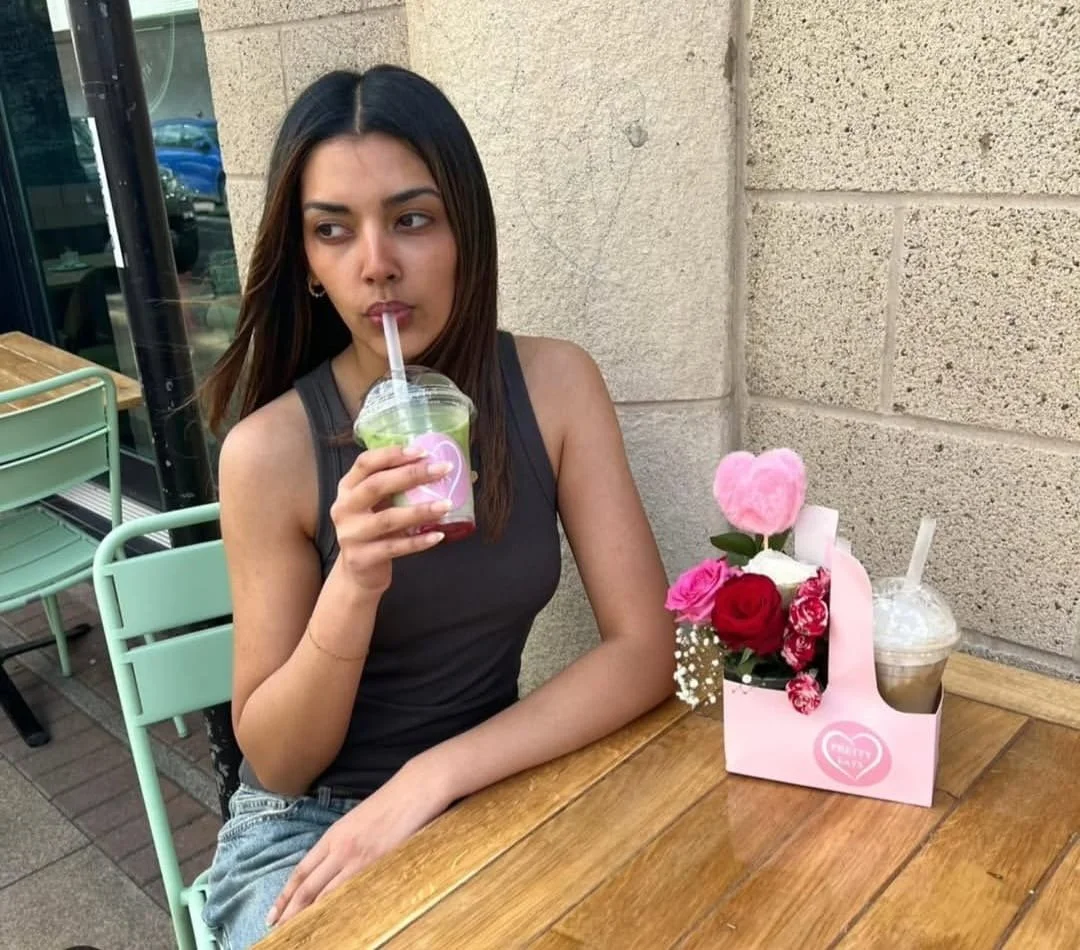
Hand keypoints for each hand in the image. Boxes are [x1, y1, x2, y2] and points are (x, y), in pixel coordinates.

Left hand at [267, 759, 450, 927]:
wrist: (414, 789)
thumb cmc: (392, 801)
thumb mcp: (359, 819)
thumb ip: (345, 840)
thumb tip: (338, 862)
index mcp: (334, 835)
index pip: (302, 870)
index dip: (286, 893)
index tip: (274, 911)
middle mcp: (339, 848)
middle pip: (306, 886)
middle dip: (288, 910)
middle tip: (275, 929)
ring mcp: (355, 857)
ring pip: (323, 893)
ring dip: (306, 914)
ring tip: (294, 932)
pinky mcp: (374, 863)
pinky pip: (348, 892)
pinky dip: (335, 908)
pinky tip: (329, 922)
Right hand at [330, 445, 454, 593]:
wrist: (358, 574)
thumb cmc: (376, 531)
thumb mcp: (379, 505)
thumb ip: (399, 487)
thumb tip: (445, 469)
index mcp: (348, 488)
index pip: (365, 463)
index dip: (392, 454)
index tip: (422, 451)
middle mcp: (344, 508)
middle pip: (376, 486)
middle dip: (411, 475)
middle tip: (442, 470)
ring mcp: (351, 534)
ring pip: (388, 519)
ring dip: (420, 510)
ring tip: (446, 505)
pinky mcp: (362, 558)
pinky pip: (394, 547)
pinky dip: (418, 541)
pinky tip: (438, 535)